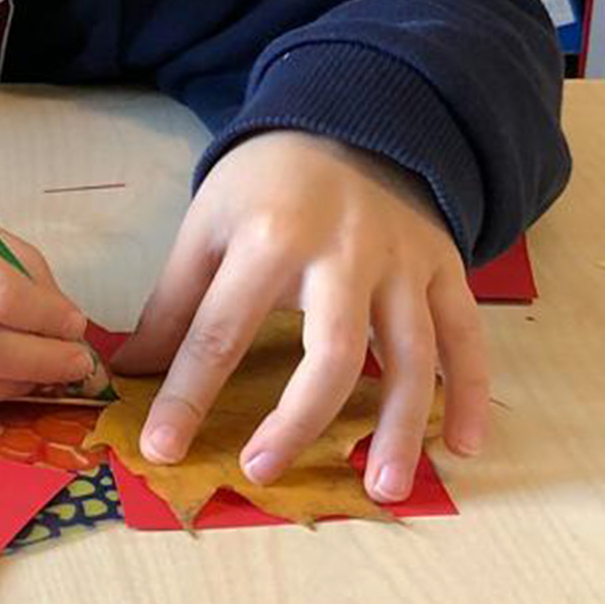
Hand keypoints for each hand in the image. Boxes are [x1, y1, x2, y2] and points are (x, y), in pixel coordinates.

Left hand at [110, 130, 490, 502]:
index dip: (187, 394)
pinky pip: (466, 337)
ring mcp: (402, 263)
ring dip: (400, 427)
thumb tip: (131, 370)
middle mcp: (343, 254)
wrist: (351, 114)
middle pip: (329, 352)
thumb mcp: (206, 222)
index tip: (161, 447)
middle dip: (298, 420)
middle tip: (263, 473)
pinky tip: (466, 446)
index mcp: (269, 239)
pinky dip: (473, 393)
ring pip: (411, 355)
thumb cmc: (266, 181)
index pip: (220, 331)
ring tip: (383, 489)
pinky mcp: (445, 267)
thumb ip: (174, 301)